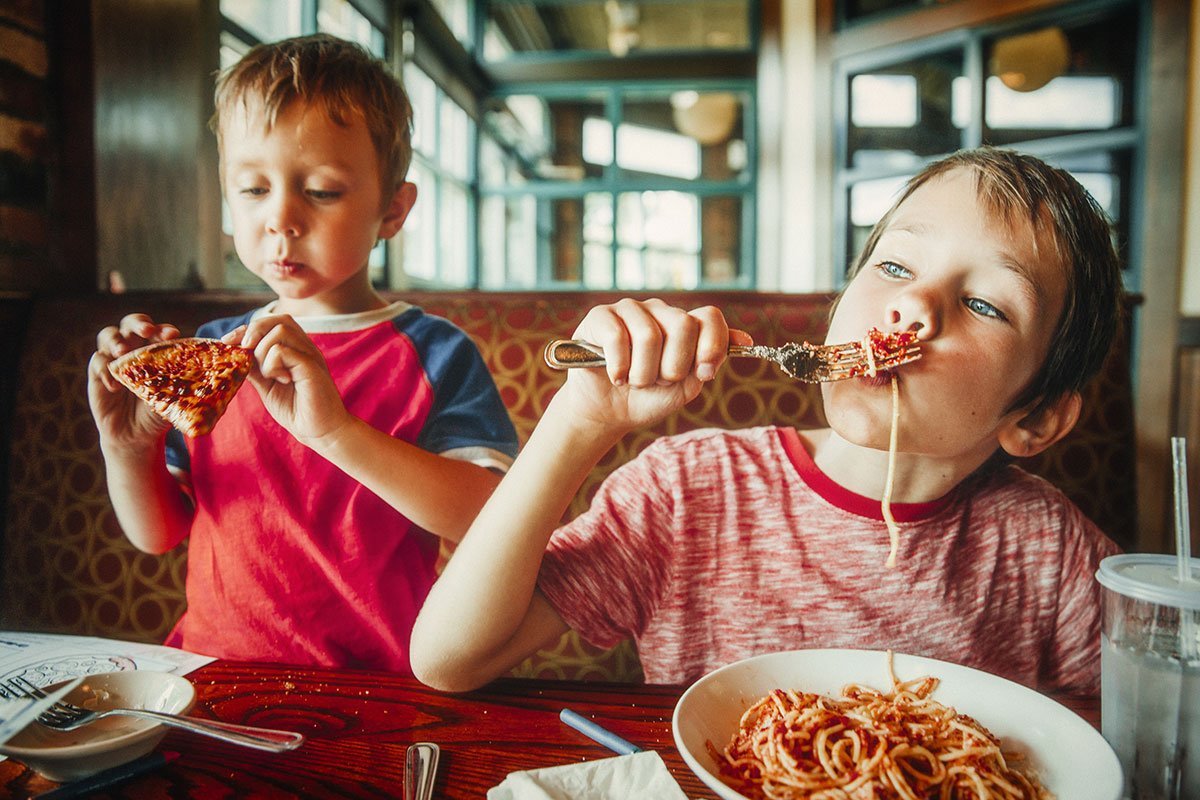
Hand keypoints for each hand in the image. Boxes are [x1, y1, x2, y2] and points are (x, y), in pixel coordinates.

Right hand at [88, 314, 179, 448]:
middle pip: (131, 323)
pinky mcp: (97, 373)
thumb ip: (191, 380)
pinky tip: (115, 386)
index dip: (163, 330)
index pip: (158, 331)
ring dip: (116, 340)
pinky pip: (97, 361)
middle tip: (146, 331)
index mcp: (156, 350)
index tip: (172, 335)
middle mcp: (134, 348)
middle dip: (139, 324)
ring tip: (123, 352)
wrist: (137, 436)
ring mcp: (114, 359)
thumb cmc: (160, 411)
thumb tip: (218, 364)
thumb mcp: (178, 397)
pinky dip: (105, 369)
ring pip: (108, 335)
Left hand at [231, 315, 350, 442]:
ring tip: (269, 375)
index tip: (228, 342)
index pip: (272, 323)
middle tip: (245, 353)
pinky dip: (272, 365)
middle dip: (253, 332)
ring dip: (263, 352)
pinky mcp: (311, 367)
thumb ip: (255, 368)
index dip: (247, 329)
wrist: (319, 432)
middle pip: (278, 320)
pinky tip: (281, 380)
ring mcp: (310, 355)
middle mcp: (305, 348)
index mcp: (296, 349)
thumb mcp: (267, 386)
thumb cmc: (296, 410)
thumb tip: (234, 353)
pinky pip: (283, 351)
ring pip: (280, 330)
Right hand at [554, 298, 750, 432]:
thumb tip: (746, 340)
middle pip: (683, 325)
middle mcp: (659, 311)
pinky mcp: (601, 316)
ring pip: (649, 335)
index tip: (703, 373)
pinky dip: (619, 367)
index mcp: (684, 325)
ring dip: (643, 373)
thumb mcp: (686, 385)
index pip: (710, 317)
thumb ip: (710, 361)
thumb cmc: (649, 397)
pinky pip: (617, 337)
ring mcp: (630, 310)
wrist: (608, 413)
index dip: (712, 345)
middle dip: (672, 367)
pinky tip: (616, 376)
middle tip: (659, 381)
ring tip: (635, 381)